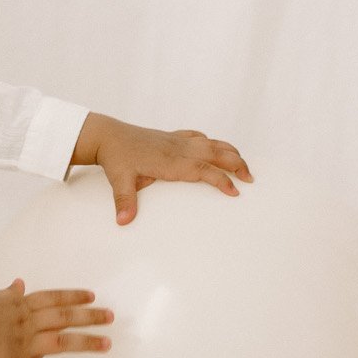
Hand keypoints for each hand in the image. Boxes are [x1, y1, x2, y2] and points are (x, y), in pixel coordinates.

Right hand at [0, 279, 112, 357]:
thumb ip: (9, 294)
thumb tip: (19, 284)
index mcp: (22, 307)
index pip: (54, 298)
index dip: (74, 297)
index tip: (91, 296)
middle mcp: (28, 324)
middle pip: (65, 317)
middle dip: (90, 316)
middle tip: (110, 317)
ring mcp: (26, 346)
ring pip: (62, 342)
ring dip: (86, 343)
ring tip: (106, 344)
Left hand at [73, 114, 253, 224]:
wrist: (107, 135)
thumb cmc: (115, 157)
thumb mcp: (119, 181)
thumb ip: (125, 201)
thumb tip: (123, 221)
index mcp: (170, 162)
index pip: (203, 170)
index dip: (221, 180)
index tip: (235, 192)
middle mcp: (178, 149)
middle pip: (215, 153)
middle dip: (236, 164)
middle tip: (250, 179)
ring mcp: (176, 141)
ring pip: (210, 143)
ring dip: (229, 151)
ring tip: (243, 164)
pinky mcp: (170, 137)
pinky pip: (197, 136)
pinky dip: (211, 141)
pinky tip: (214, 146)